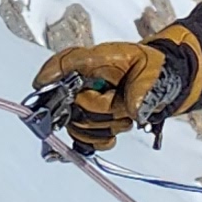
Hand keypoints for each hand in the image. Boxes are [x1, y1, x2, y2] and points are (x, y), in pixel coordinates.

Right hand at [28, 27, 201, 152]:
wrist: (160, 82)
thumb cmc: (152, 70)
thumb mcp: (151, 72)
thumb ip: (141, 89)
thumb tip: (132, 111)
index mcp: (95, 61)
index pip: (66, 62)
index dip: (50, 74)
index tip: (40, 85)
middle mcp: (82, 82)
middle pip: (73, 104)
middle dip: (100, 110)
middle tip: (121, 102)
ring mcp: (83, 103)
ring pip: (79, 125)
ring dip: (107, 125)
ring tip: (124, 114)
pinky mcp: (88, 122)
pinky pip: (84, 140)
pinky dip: (102, 140)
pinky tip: (114, 132)